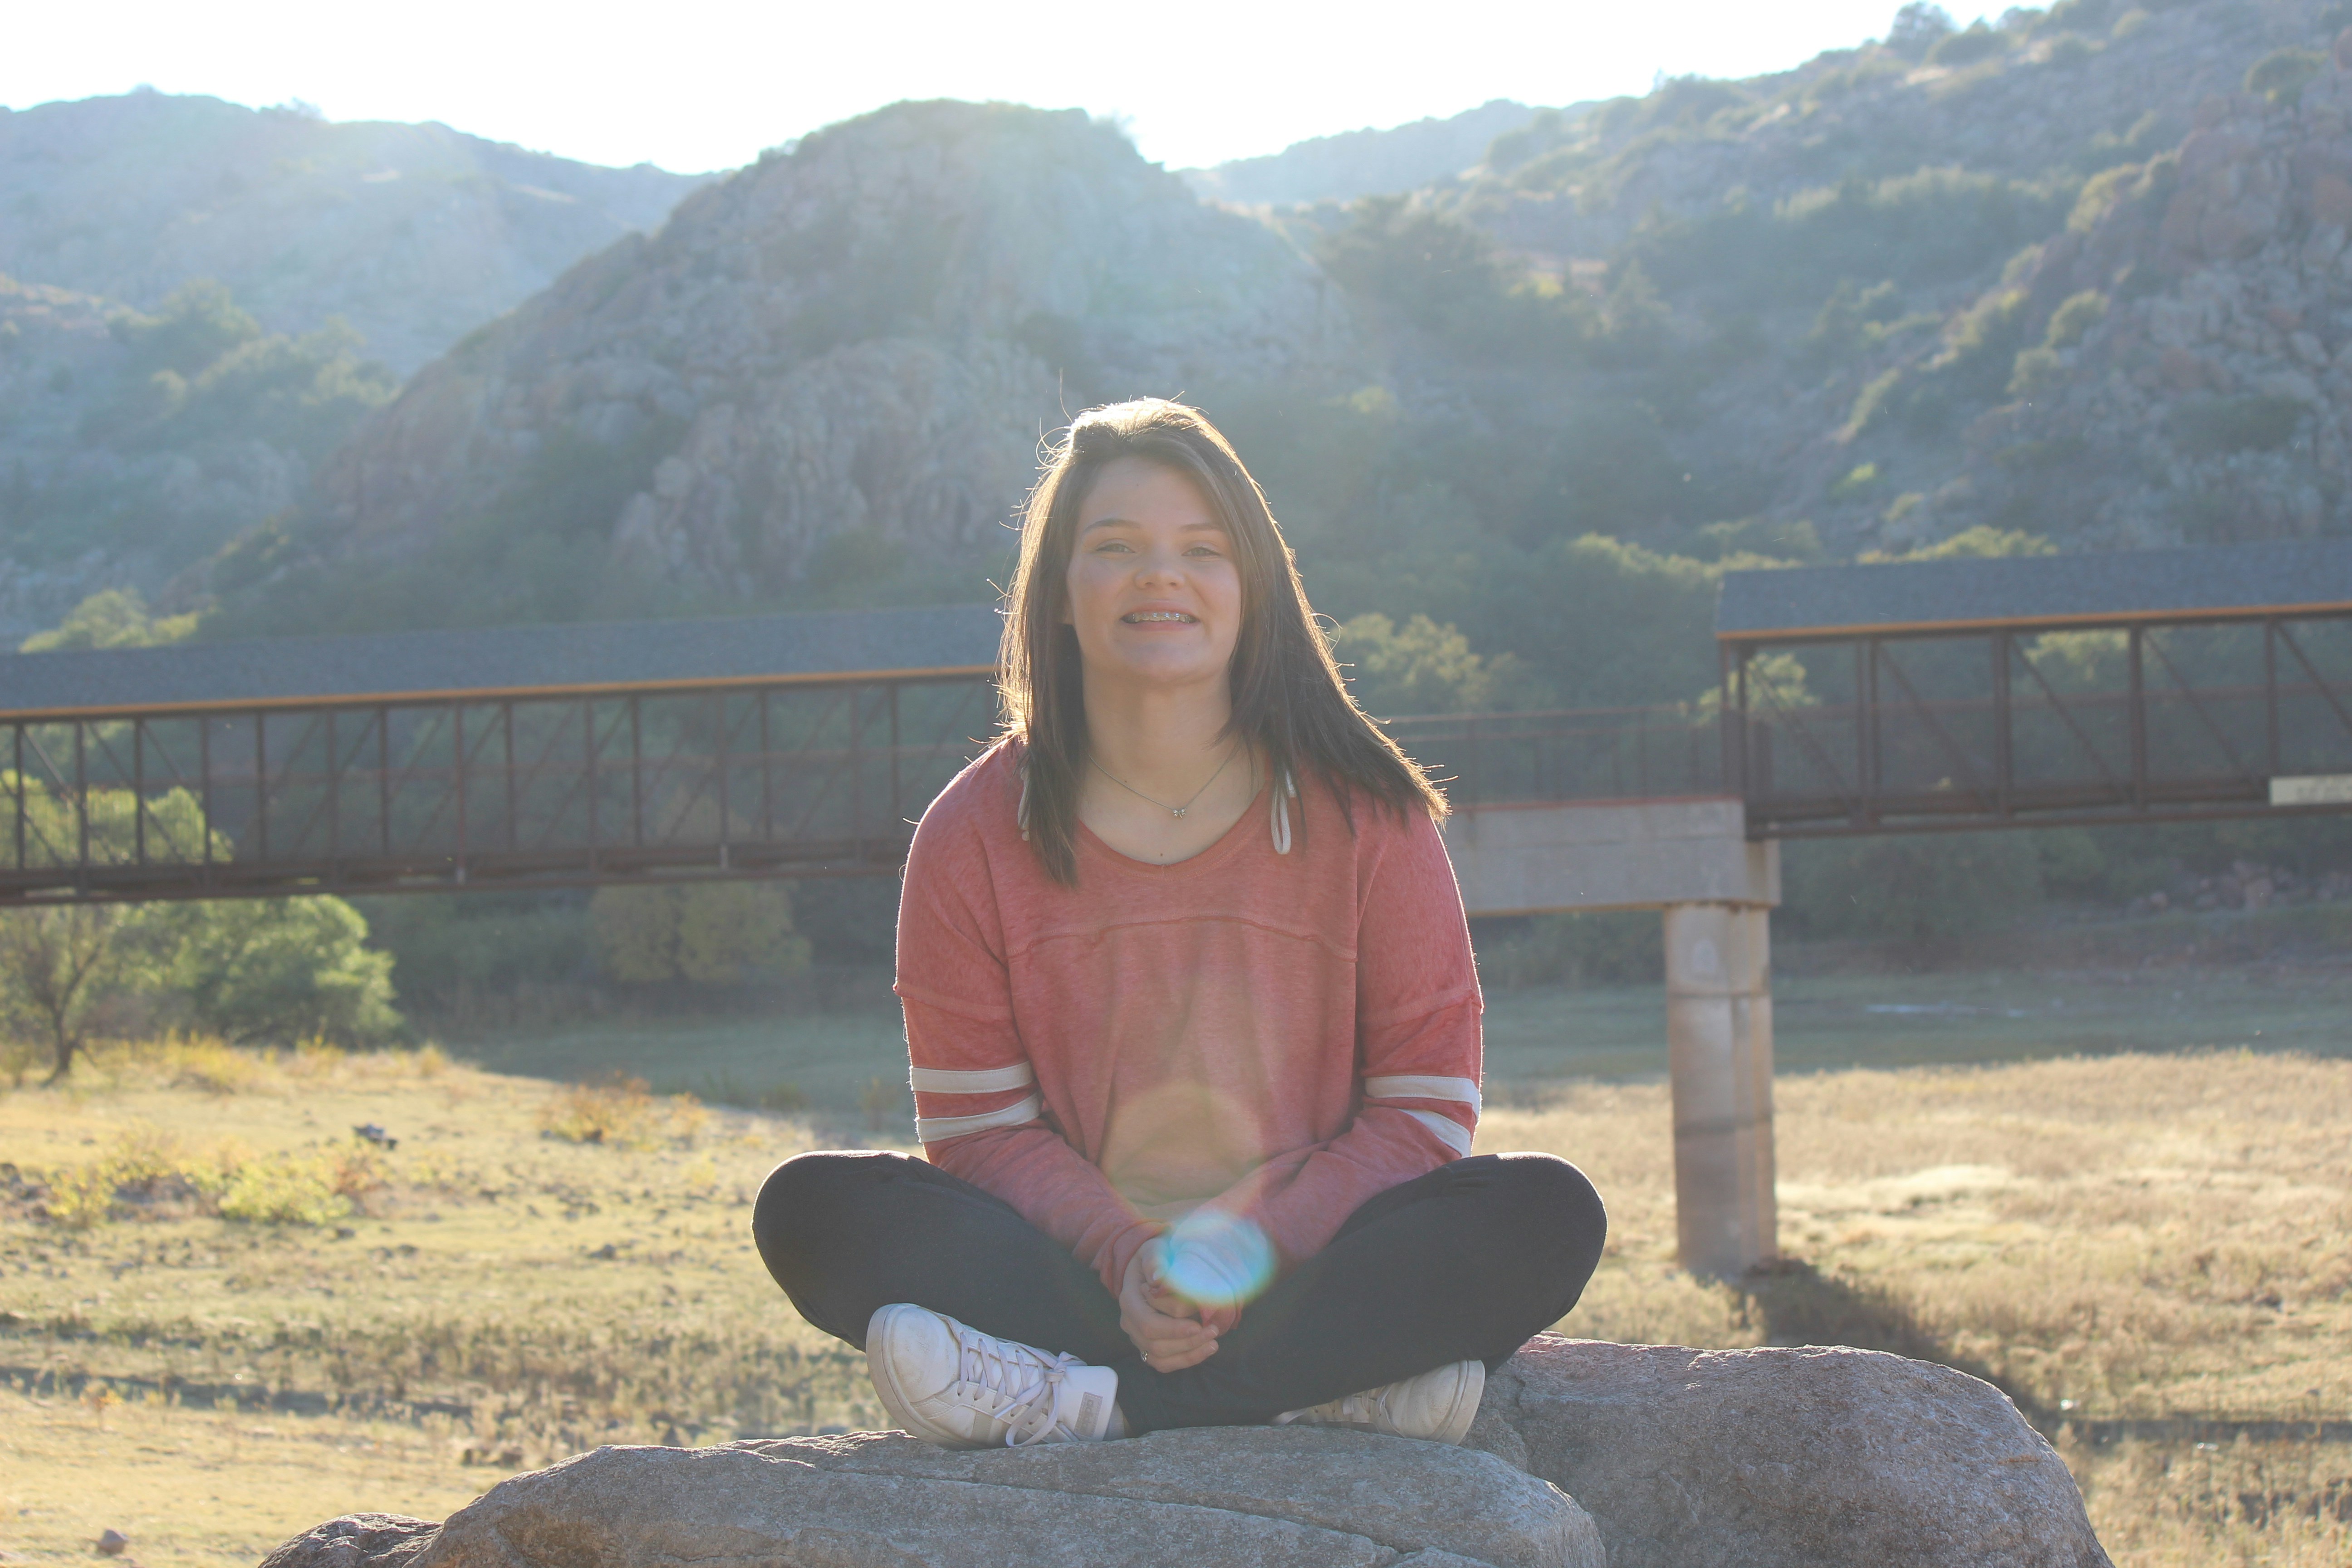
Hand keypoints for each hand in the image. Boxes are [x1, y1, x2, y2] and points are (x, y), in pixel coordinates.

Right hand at [1118, 1246, 1224, 1371]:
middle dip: (1187, 1342)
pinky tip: (1205, 1350)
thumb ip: (1154, 1261)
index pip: (1148, 1323)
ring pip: (1160, 1357)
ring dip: (1189, 1354)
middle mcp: (1129, 1322)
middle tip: (1213, 1331)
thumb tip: (1158, 1278)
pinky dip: (1185, 1360)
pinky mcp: (1148, 1346)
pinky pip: (1164, 1363)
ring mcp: (1137, 1337)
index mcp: (1129, 1300)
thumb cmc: (1155, 1258)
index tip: (1198, 1325)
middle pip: (1155, 1343)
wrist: (1152, 1268)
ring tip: (1213, 1343)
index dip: (1173, 1329)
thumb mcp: (1154, 1250)